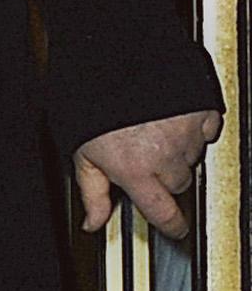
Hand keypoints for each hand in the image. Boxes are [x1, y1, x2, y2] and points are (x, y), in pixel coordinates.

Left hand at [74, 111, 221, 238]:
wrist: (116, 61)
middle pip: (179, 183)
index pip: (162, 212)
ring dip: (177, 152)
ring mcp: (187, 133)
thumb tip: (93, 222)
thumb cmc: (92, 105)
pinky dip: (194, 129)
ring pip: (192, 158)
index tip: (175, 229)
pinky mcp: (202, 111)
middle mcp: (166, 156)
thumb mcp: (82, 155)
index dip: (172, 226)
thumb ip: (93, 193)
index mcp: (136, 170)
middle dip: (164, 177)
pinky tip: (171, 119)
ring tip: (152, 132)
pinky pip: (207, 130)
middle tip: (144, 158)